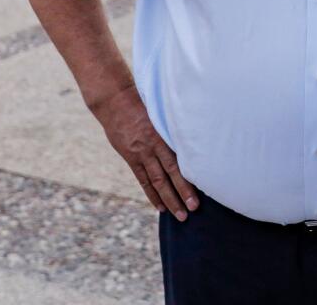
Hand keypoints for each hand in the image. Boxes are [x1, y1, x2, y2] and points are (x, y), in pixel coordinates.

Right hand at [92, 84, 197, 220]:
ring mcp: (140, 154)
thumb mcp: (163, 113)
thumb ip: (175, 129)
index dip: (189, 178)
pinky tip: (160, 206)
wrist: (115, 101)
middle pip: (170, 175)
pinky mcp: (130, 157)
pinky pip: (142, 180)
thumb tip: (195, 140)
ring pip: (156, 181)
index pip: (179, 162)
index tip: (200, 191)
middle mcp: (153, 147)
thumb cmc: (145, 103)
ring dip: (168, 199)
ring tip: (179, 215)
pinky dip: (152, 194)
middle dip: (182, 194)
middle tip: (193, 210)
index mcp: (164, 135)